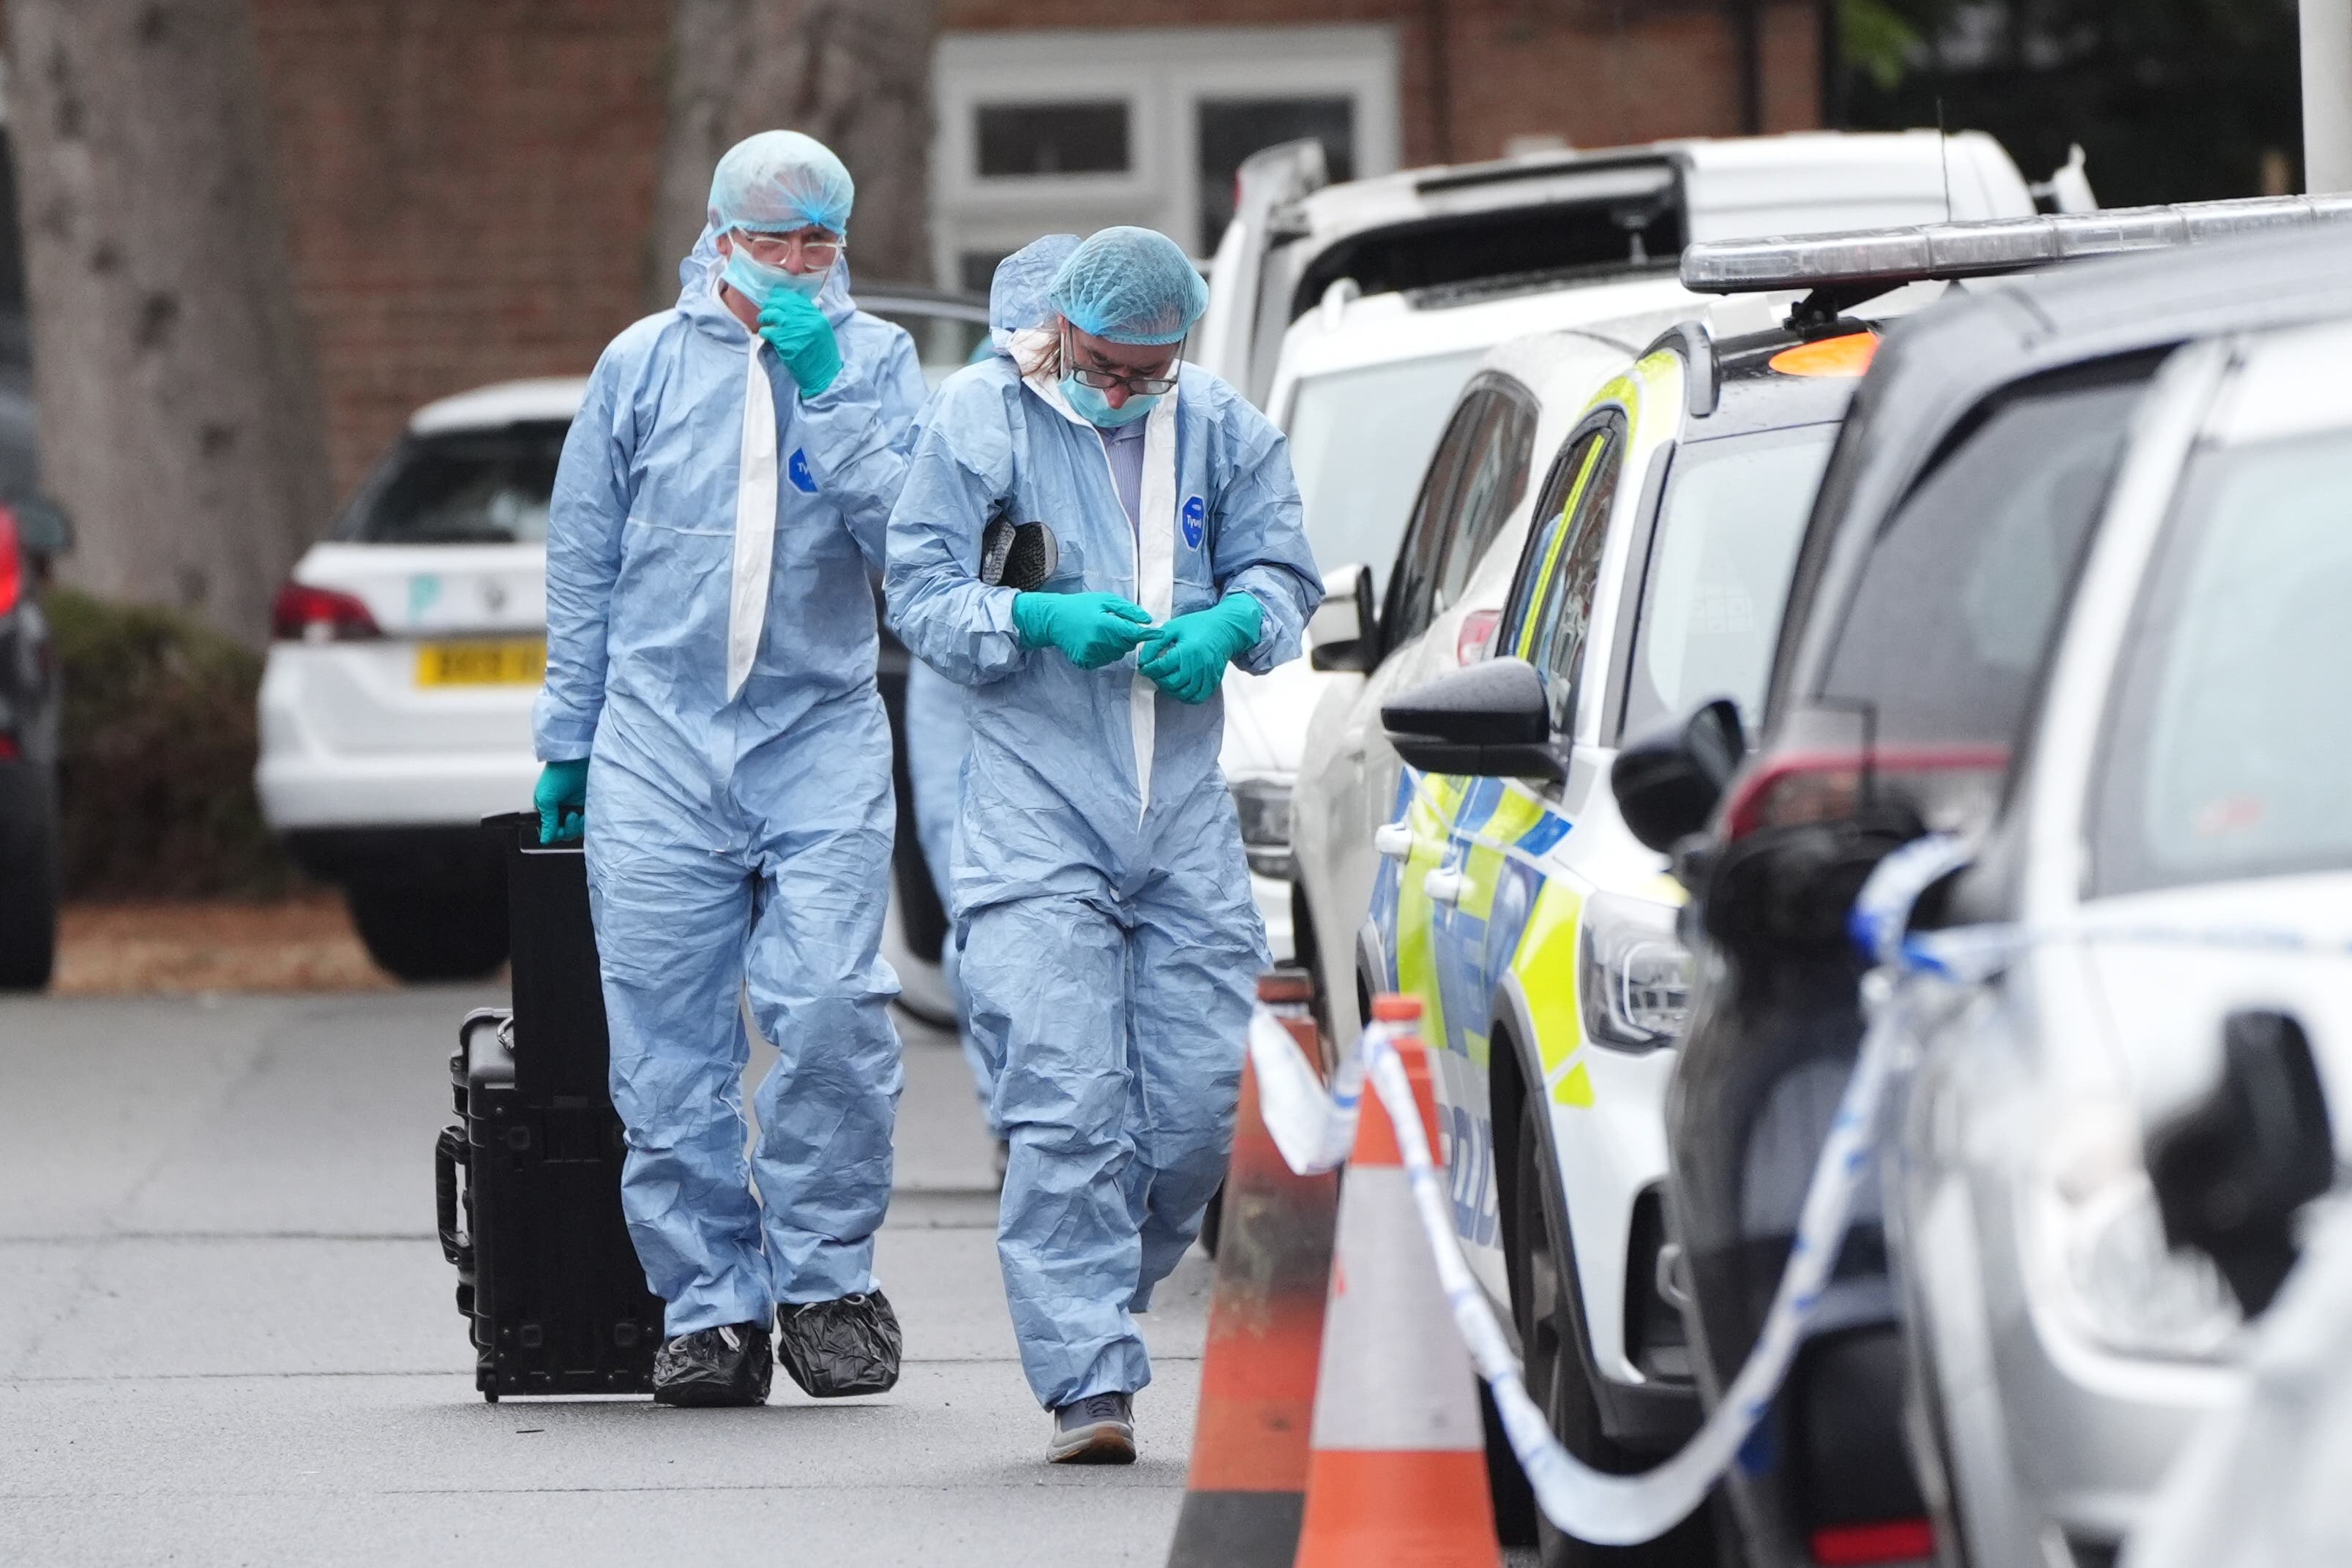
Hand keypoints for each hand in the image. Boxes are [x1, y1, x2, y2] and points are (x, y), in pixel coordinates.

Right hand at [534, 760, 588, 843]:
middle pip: (565, 833)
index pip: (551, 831)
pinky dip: (588, 822)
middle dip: (568, 829)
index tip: (559, 827)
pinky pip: (589, 822)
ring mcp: (576, 808)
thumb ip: (547, 821)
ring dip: (578, 826)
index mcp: (548, 809)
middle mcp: (562, 810)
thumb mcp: (546, 799)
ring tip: (579, 814)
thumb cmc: (557, 774)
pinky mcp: (589, 805)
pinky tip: (587, 814)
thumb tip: (545, 839)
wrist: (576, 760)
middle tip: (572, 816)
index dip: (555, 833)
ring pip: (578, 830)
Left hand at [756, 290, 842, 396]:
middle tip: (766, 312)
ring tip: (763, 323)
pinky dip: (764, 333)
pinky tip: (766, 337)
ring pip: (771, 315)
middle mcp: (805, 319)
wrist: (823, 375)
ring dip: (764, 318)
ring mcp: (794, 329)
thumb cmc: (822, 356)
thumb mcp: (822, 331)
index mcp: (815, 315)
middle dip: (769, 306)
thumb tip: (790, 307)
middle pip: (780, 303)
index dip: (780, 297)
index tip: (773, 299)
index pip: (793, 297)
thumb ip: (809, 318)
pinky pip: (767, 331)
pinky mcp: (784, 342)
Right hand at [1011, 592, 1154, 669]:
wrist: (1054, 619)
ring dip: (1116, 645)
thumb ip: (1128, 610)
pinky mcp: (1085, 662)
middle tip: (1113, 625)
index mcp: (1104, 624)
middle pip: (1127, 645)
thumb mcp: (1104, 600)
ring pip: (1117, 654)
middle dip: (1126, 636)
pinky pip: (1105, 660)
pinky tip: (1094, 642)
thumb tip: (1148, 621)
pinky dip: (1104, 653)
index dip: (1148, 634)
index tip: (1159, 633)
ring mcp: (1091, 654)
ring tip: (1101, 633)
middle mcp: (1098, 642)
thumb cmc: (1081, 606)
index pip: (1133, 633)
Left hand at [1137, 593, 1261, 703]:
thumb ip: (1155, 643)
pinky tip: (1180, 687)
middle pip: (1173, 683)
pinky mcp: (1214, 680)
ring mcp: (1208, 675)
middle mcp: (1199, 665)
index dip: (1149, 669)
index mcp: (1188, 650)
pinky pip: (1199, 697)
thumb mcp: (1172, 628)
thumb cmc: (1197, 626)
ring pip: (1185, 693)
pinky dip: (1186, 697)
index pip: (1162, 667)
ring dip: (1171, 690)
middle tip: (1154, 673)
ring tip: (1165, 680)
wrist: (1224, 628)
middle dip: (1159, 680)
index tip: (1144, 667)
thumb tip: (1143, 660)